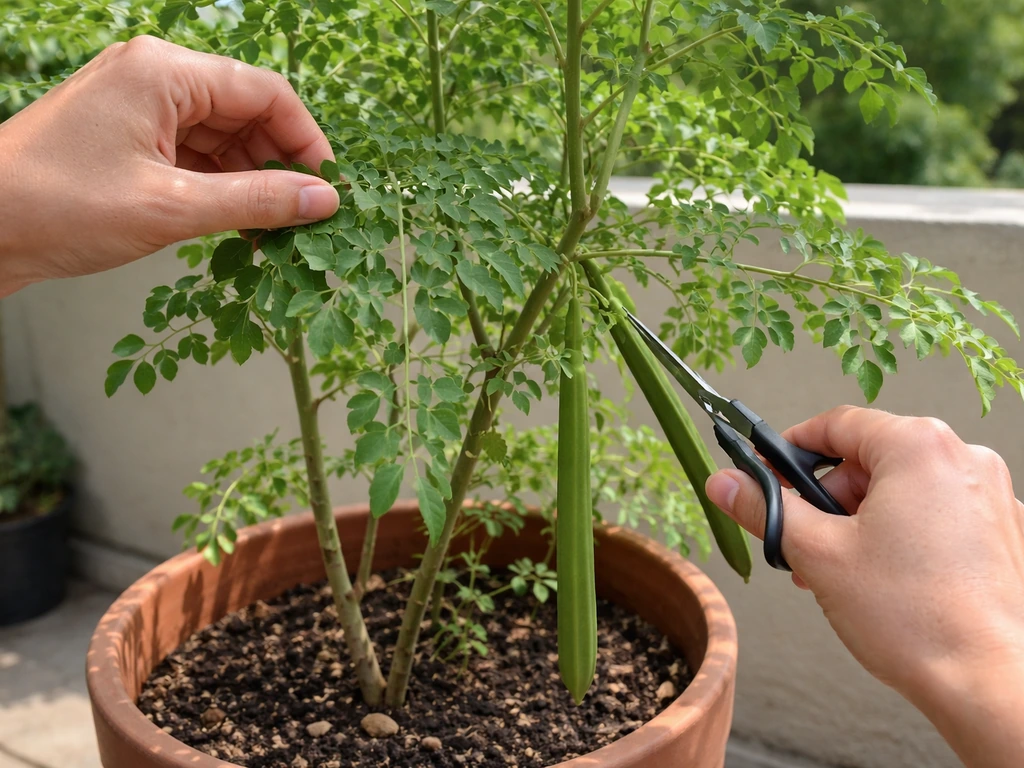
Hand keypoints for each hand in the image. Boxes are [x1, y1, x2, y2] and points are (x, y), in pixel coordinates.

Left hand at [0, 36, 339, 295]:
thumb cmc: (59, 206)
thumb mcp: (172, 208)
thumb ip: (256, 201)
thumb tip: (324, 200)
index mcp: (163, 71)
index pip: (265, 93)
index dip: (307, 141)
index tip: (329, 189)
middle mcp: (154, 77)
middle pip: (246, 114)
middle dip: (280, 167)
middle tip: (305, 219)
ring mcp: (139, 107)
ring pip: (223, 139)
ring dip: (252, 183)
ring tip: (274, 233)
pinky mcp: (129, 138)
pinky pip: (195, 157)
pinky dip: (221, 190)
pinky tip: (239, 227)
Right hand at [706, 405, 1023, 767]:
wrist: (988, 684)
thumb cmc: (917, 619)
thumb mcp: (817, 553)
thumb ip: (765, 509)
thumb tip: (727, 483)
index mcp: (919, 447)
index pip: (837, 424)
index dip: (790, 448)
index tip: (765, 473)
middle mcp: (962, 459)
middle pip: (868, 458)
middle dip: (826, 499)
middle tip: (802, 539)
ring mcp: (988, 495)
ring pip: (900, 489)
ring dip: (858, 521)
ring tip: (838, 570)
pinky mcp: (1001, 531)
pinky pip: (933, 513)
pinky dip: (899, 534)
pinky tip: (879, 578)